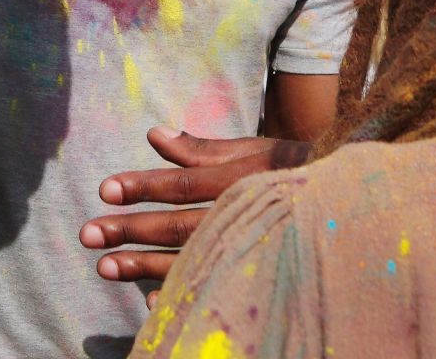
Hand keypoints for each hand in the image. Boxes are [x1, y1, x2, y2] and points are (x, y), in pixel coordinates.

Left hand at [80, 126, 310, 298]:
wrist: (349, 207)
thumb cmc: (295, 171)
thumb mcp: (254, 150)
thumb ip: (202, 148)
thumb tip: (154, 135)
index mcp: (238, 181)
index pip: (180, 186)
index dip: (141, 187)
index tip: (104, 190)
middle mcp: (240, 216)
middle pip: (176, 227)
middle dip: (129, 231)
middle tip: (87, 234)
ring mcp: (246, 248)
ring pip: (187, 260)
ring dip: (142, 266)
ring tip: (104, 268)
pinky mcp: (252, 272)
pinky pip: (210, 288)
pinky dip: (180, 295)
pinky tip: (148, 301)